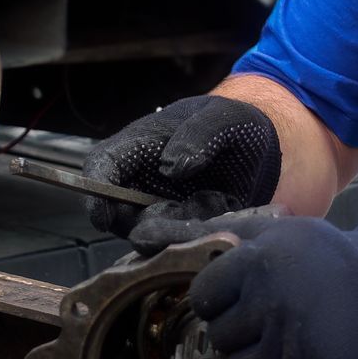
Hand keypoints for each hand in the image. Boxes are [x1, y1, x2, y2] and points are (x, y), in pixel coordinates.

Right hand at [82, 96, 280, 237]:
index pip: (101, 167)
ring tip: (217, 197)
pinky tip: (226, 205)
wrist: (262, 146)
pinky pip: (182, 241)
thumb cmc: (234, 124)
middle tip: (185, 208)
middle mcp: (142, 181)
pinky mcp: (182, 228)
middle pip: (119, 212)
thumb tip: (172, 168)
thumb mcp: (226, 118)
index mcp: (139, 146)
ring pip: (152, 232)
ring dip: (181, 224)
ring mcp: (161, 208)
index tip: (103, 218)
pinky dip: (202, 230)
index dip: (95, 194)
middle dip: (146, 220)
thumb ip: (200, 134)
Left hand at [184, 203, 357, 358]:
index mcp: (256, 263)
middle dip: (238, 328)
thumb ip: (229, 237)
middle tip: (269, 314)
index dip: (218, 297)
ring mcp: (290, 345)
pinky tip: (305, 353)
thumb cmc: (324, 257)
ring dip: (259, 357)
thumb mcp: (281, 231)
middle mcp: (270, 304)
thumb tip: (170, 241)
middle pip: (220, 335)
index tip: (239, 294)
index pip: (203, 296)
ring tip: (289, 334)